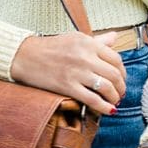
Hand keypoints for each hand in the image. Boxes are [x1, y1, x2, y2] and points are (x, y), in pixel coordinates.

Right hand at [9, 30, 127, 113]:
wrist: (25, 55)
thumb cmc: (50, 47)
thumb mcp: (75, 38)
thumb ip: (97, 40)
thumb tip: (115, 37)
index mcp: (88, 43)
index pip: (116, 59)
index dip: (123, 72)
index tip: (121, 80)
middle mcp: (85, 56)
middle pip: (114, 74)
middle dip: (121, 87)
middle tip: (120, 93)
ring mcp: (76, 72)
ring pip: (106, 87)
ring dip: (114, 97)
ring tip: (114, 101)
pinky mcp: (67, 86)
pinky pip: (92, 99)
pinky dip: (104, 107)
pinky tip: (108, 110)